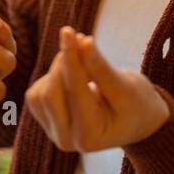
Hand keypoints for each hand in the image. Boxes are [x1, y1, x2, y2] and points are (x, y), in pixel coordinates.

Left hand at [25, 26, 169, 152]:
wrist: (136, 121)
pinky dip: (52, 77)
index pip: (74, 92)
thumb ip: (101, 67)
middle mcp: (67, 141)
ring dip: (58, 69)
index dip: (71, 59)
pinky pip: (37, 93)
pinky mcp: (45, 121)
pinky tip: (74, 77)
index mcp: (90, 137)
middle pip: (51, 94)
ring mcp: (53, 133)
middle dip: (64, 63)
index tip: (69, 32)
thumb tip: (82, 41)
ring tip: (85, 62)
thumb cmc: (136, 104)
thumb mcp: (125, 86)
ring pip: (40, 93)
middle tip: (83, 41)